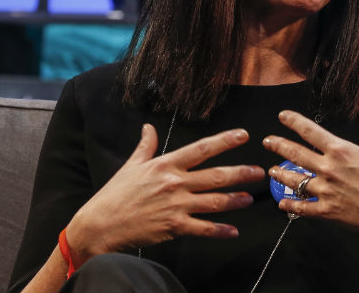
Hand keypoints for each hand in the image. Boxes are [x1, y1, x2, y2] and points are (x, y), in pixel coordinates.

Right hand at [66, 124, 265, 265]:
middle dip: (241, 173)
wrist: (98, 225)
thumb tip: (148, 127)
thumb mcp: (131, 166)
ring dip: (235, 200)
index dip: (225, 140)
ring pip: (214, 202)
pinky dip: (220, 230)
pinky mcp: (174, 227)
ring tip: (250, 198)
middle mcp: (174, 183)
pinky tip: (233, 231)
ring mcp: (176, 206)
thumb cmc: (114, 194)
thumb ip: (146, 146)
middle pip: (216, 176)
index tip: (244, 135)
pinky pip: (203, 228)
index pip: (202, 149)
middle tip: (260, 172)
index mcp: (166, 165)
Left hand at [264, 95, 358, 248]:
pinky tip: (282, 203)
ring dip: (281, 174)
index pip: (310, 131)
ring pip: (295, 181)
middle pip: (296, 154)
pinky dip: (290, 205)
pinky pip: (302, 207)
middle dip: (279, 146)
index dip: (294, 122)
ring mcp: (325, 191)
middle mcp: (328, 169)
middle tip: (267, 141)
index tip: (282, 117)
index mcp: (340, 150)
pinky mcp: (327, 211)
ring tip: (272, 171)